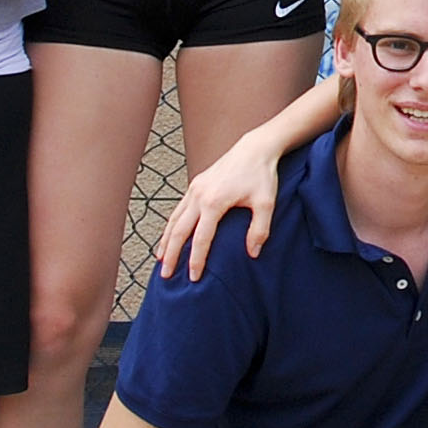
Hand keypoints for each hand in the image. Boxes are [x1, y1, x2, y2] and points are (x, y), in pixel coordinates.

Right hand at [157, 127, 292, 279]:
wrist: (254, 149)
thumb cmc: (261, 176)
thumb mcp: (267, 204)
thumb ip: (260, 230)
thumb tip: (252, 254)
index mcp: (214, 201)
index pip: (201, 239)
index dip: (196, 260)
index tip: (194, 278)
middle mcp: (199, 195)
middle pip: (179, 231)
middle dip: (172, 255)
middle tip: (166, 276)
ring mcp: (194, 189)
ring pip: (173, 220)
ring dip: (166, 241)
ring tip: (161, 261)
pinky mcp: (195, 185)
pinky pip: (177, 210)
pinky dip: (170, 226)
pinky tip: (169, 238)